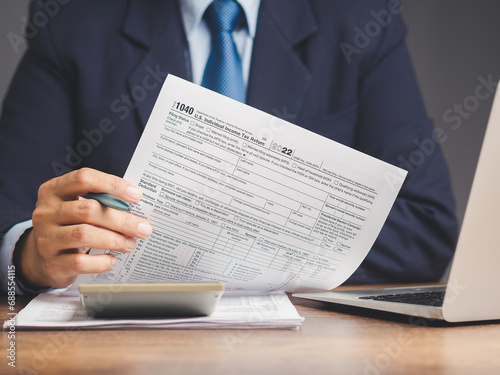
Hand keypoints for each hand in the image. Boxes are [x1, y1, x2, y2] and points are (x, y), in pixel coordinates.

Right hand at [14, 168, 151, 288]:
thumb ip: (101, 201)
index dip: (112, 184)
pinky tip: (112, 259)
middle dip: (122, 220)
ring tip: (131, 244)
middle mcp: (46, 212)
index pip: (84, 178)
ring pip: (84, 234)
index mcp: (54, 190)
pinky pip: (80, 262)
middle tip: (143, 228)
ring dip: (114, 240)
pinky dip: (101, 261)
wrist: (43, 257)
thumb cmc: (70, 225)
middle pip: (88, 210)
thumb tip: (136, 205)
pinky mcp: (52, 262)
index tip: (136, 195)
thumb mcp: (78, 206)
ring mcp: (46, 238)